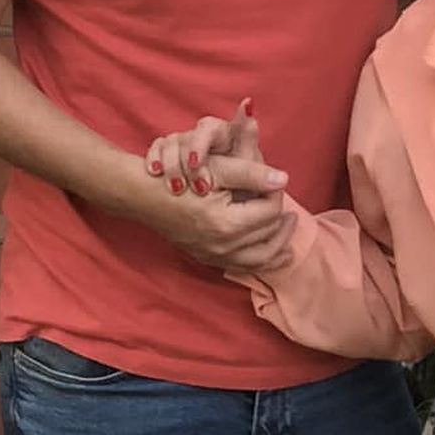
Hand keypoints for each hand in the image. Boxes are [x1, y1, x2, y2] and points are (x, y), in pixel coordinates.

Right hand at [138, 103, 294, 272]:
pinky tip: (273, 253)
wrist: (143, 194)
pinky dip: (262, 260)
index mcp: (228, 223)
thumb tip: (283, 180)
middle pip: (268, 236)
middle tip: (291, 210)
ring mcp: (214, 255)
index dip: (276, 194)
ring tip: (288, 231)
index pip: (270, 211)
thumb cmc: (180, 175)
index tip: (275, 182)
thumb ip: (253, 173)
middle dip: (281, 221)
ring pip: (259, 259)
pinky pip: (243, 266)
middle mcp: (223, 246)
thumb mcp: (218, 168)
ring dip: (278, 246)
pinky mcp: (207, 258)